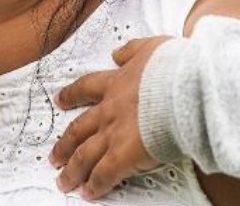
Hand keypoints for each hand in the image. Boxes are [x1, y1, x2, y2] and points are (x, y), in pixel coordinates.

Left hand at [49, 36, 170, 198]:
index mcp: (116, 83)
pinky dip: (95, 186)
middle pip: (78, 129)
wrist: (185, 87)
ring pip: (84, 155)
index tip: (60, 100)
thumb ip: (132, 50)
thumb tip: (117, 52)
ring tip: (64, 181)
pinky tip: (88, 193)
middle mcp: (109, 110)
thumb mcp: (150, 48)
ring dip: (72, 170)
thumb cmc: (175, 68)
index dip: (71, 95)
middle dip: (64, 144)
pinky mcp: (123, 155)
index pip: (86, 88)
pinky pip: (103, 175)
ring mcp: (113, 134)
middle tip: (54, 156)